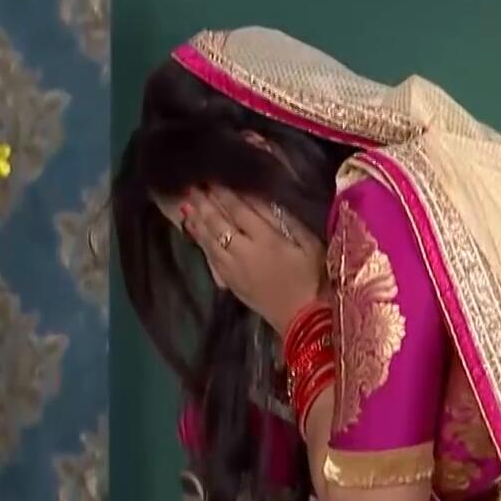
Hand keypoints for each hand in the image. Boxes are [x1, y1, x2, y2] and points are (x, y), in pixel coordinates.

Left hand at [173, 187, 324, 331]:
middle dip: (204, 203)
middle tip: (191, 185)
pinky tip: (195, 232)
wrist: (305, 322)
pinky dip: (200, 241)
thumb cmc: (315, 280)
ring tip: (185, 204)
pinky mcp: (230, 282)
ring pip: (209, 240)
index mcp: (265, 239)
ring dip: (196, 220)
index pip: (239, 210)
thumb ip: (288, 220)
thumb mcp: (310, 245)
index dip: (224, 193)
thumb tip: (266, 199)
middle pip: (218, 222)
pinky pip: (209, 257)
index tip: (212, 178)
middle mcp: (242, 252)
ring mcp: (232, 269)